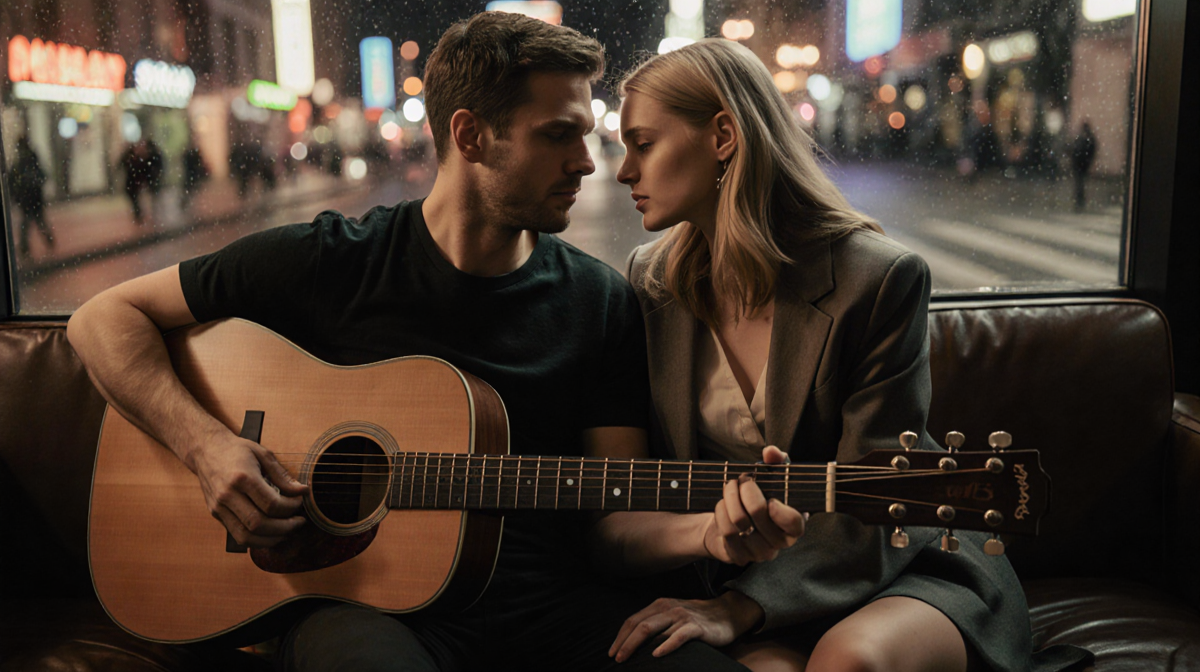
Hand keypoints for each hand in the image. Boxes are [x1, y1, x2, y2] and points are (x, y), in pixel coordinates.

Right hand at [190, 432, 307, 547]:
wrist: (206, 450)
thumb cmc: (237, 450)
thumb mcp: (263, 454)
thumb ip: (282, 476)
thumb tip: (302, 492)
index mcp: (242, 478)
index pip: (271, 504)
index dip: (290, 508)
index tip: (299, 502)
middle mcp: (228, 495)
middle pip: (258, 524)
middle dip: (284, 527)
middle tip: (298, 522)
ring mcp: (219, 507)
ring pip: (246, 536)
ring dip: (271, 539)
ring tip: (287, 532)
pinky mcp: (216, 514)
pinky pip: (237, 535)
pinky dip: (257, 540)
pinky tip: (271, 534)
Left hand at [608, 591, 763, 661]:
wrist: (727, 613)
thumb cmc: (697, 618)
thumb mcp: (673, 615)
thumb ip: (657, 623)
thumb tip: (634, 641)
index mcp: (659, 604)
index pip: (633, 620)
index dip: (620, 637)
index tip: (612, 652)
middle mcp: (668, 608)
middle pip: (639, 625)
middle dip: (624, 643)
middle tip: (616, 659)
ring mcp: (682, 616)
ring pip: (653, 630)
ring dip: (636, 646)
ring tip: (627, 659)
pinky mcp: (696, 627)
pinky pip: (678, 637)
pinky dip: (665, 646)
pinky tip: (656, 655)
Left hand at [703, 446, 805, 564]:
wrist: (733, 520)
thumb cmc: (759, 497)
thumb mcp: (772, 476)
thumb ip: (776, 461)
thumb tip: (770, 452)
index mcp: (794, 525)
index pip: (794, 524)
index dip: (780, 511)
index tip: (769, 498)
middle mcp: (779, 543)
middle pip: (758, 515)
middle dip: (746, 490)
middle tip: (742, 480)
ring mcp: (759, 552)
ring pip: (738, 523)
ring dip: (729, 499)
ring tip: (730, 488)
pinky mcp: (739, 556)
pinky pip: (726, 532)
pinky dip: (721, 513)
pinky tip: (723, 505)